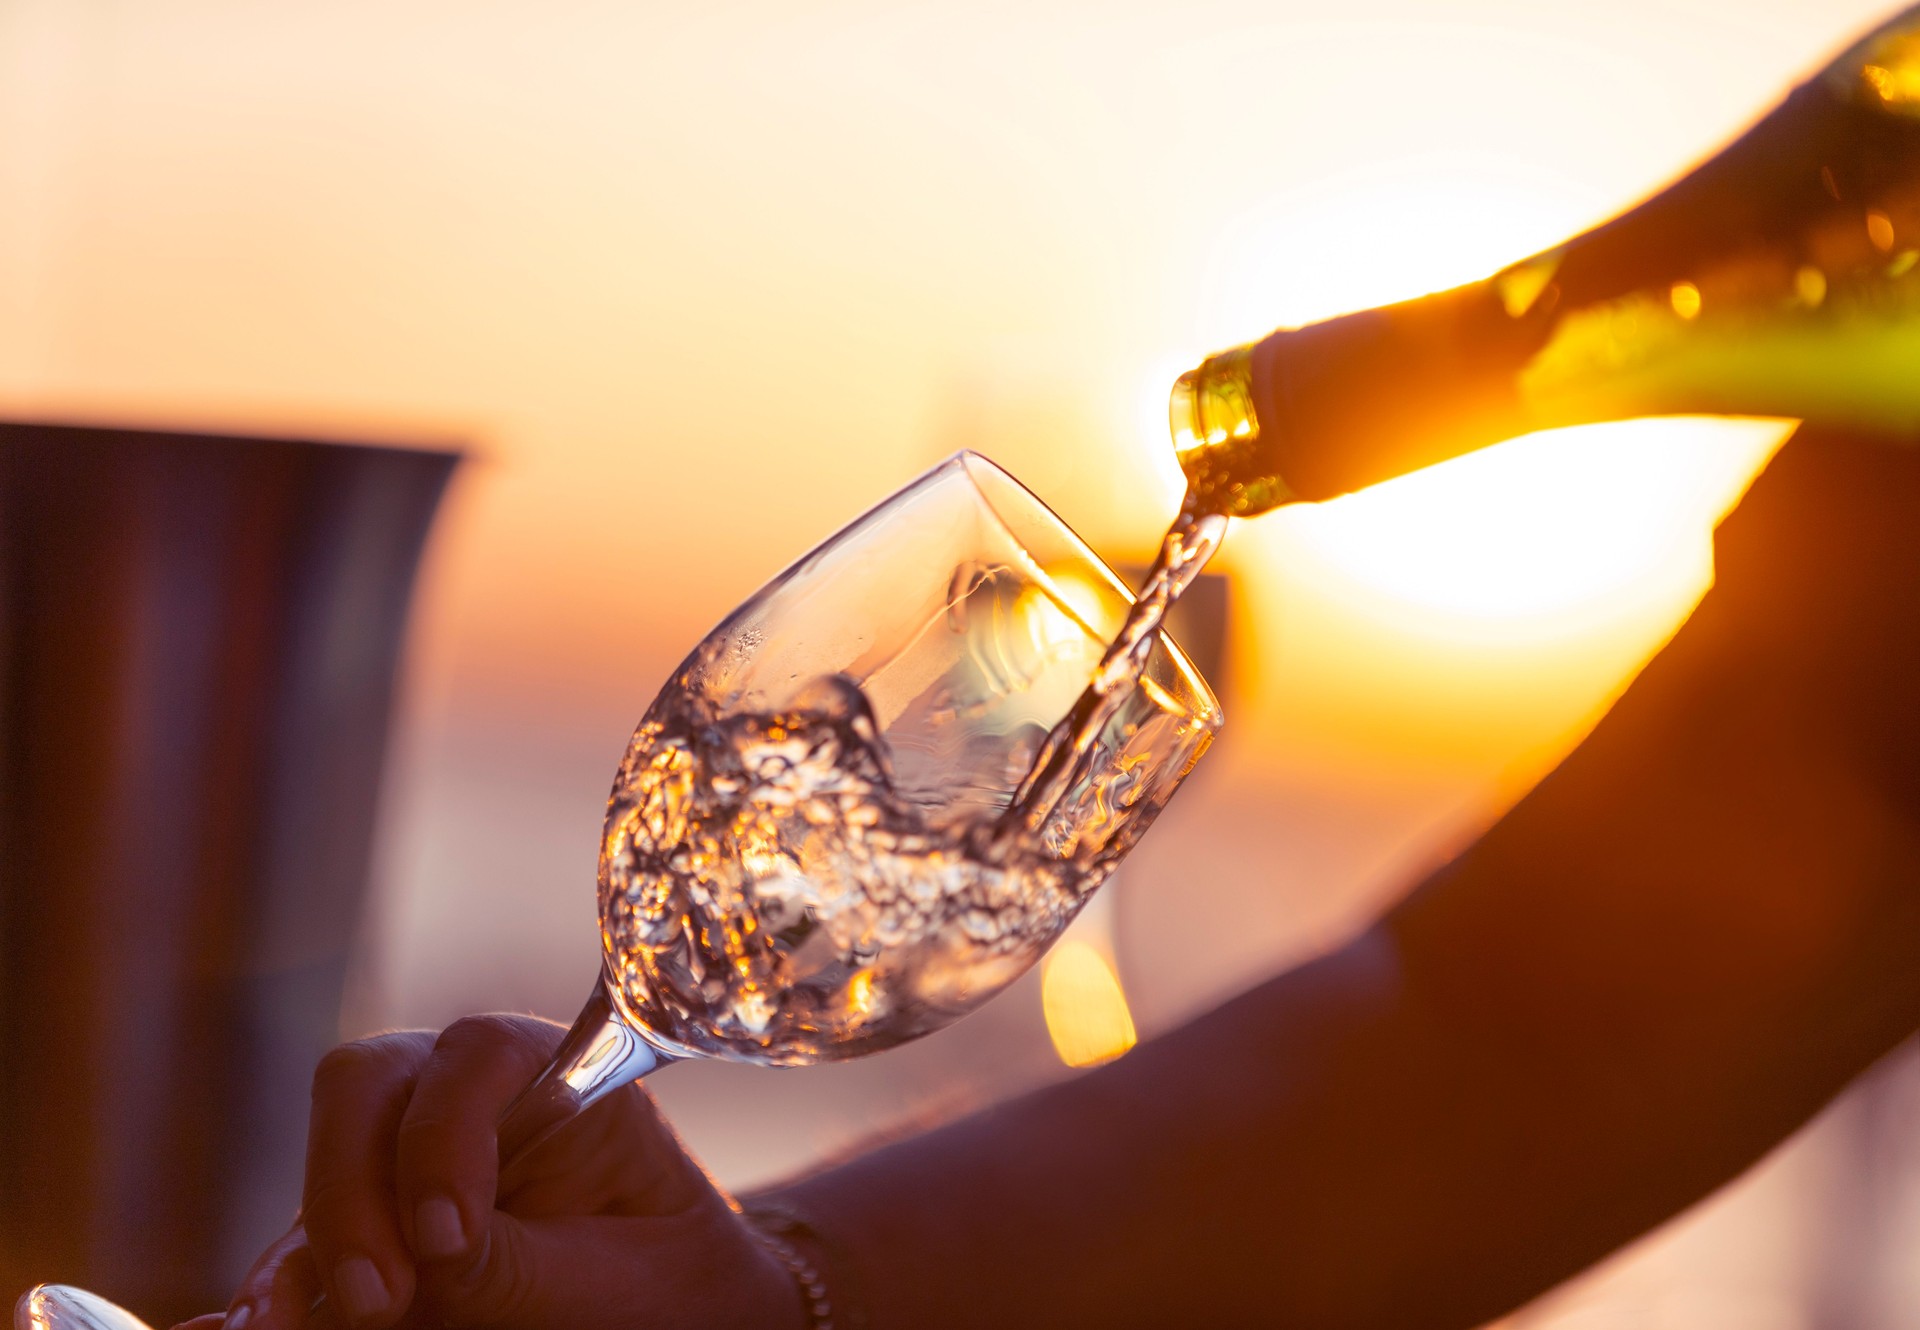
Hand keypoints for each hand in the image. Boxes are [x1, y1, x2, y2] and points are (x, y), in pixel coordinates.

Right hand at [181, 1015, 801, 1329]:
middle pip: (367, 1085)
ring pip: (323, 1164)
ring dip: (310, 1245)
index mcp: (550, 1068)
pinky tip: (260, 1321)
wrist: (670, 1317)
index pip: (478, 1053)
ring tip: (290, 1322)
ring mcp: (400, 1157)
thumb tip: (422, 1253)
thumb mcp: (612, 1273)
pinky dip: (282, 1283)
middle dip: (352, 1186)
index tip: (446, 1236)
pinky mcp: (365, 1229)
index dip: (444, 1135)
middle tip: (378, 1300)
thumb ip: (517, 1260)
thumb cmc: (667, 1277)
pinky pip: (302, 1246)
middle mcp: (460, 1095)